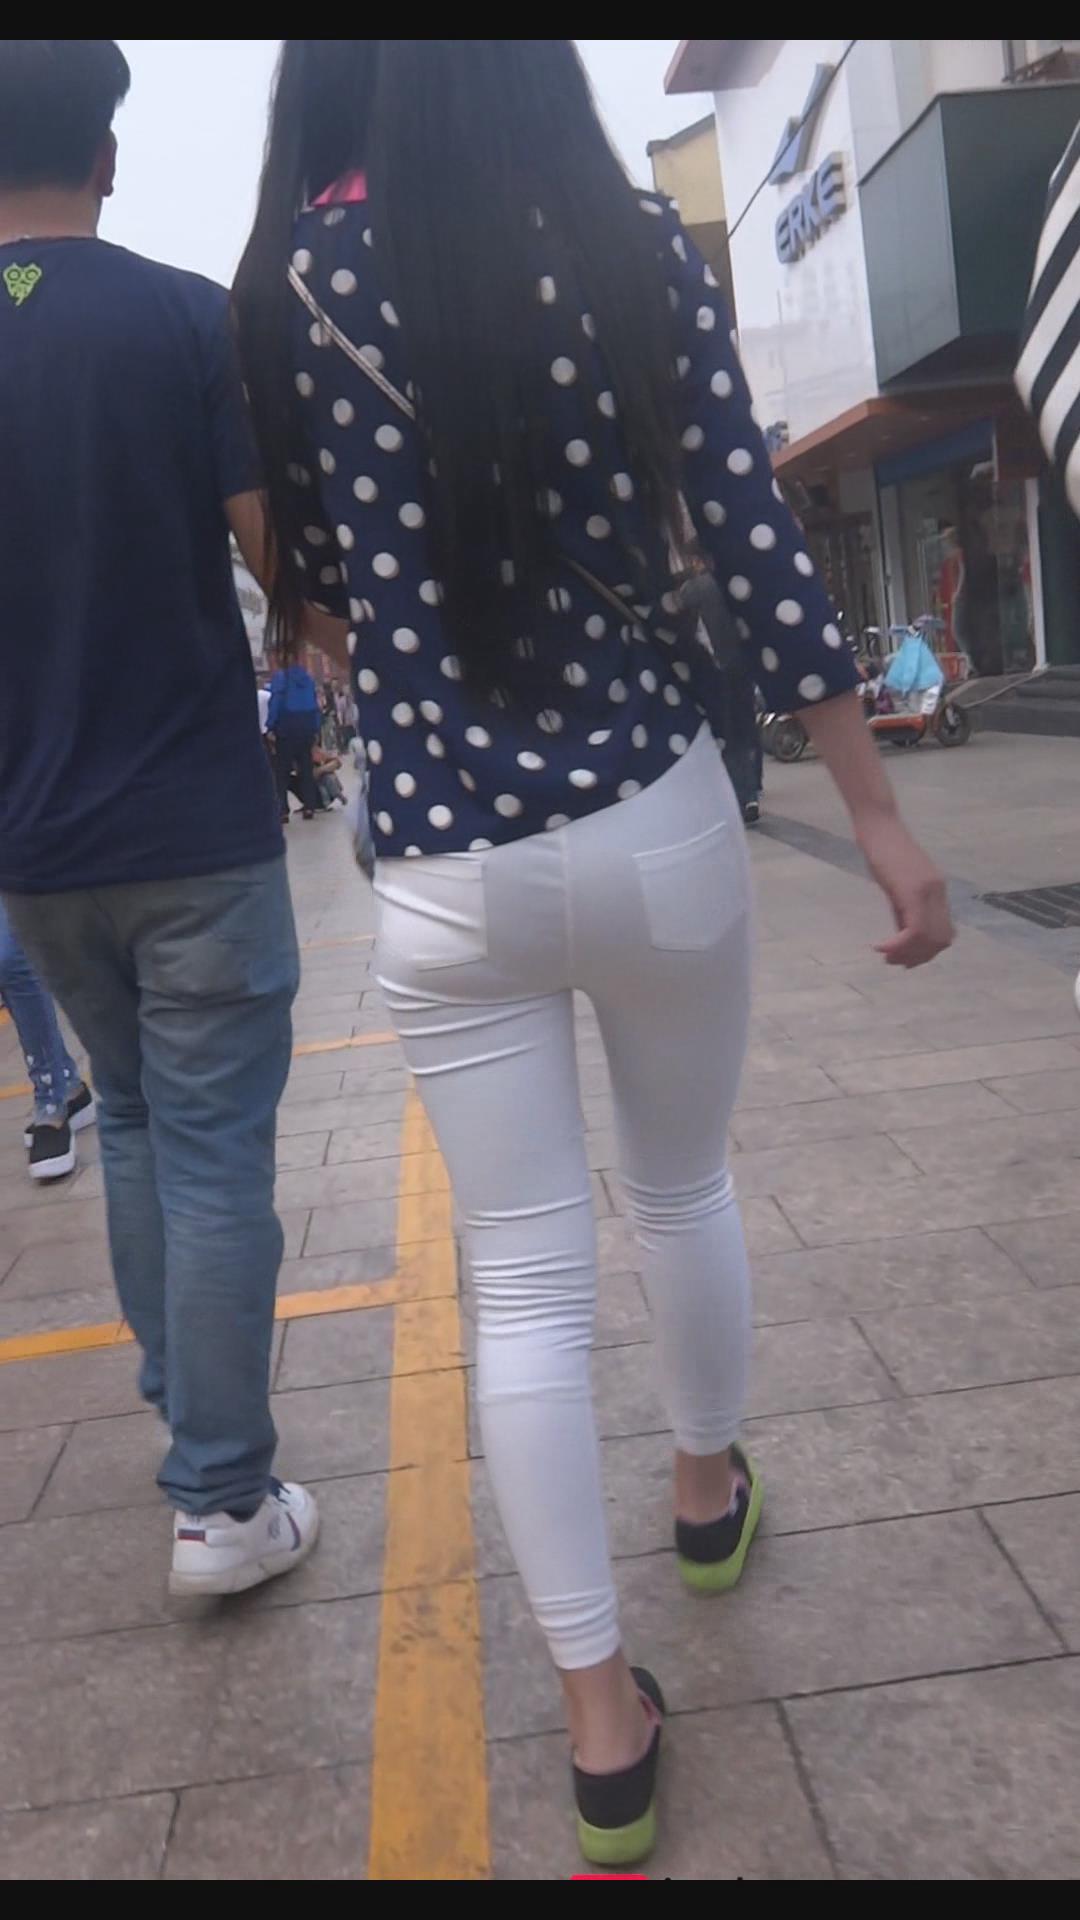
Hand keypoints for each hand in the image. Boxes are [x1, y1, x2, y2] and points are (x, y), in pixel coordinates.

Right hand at [855, 813, 953, 966]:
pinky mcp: (913, 891)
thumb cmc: (882, 851)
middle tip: (893, 961)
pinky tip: (881, 946)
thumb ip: (903, 910)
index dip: (926, 952)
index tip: (903, 958)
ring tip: (886, 955)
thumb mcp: (895, 886)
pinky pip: (914, 929)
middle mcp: (938, 893)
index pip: (944, 933)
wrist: (879, 826)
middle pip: (940, 940)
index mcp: (937, 891)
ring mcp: (928, 892)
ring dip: (907, 953)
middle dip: (917, 957)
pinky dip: (898, 945)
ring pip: (928, 938)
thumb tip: (903, 937)